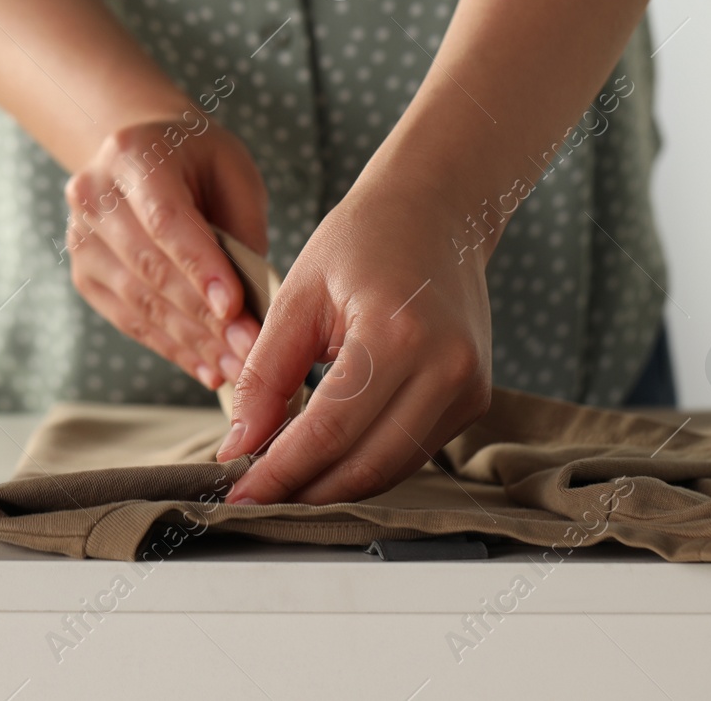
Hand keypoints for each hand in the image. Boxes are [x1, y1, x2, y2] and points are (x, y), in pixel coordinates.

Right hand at [65, 113, 267, 389]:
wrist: (142, 153)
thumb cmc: (198, 163)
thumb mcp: (232, 172)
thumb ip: (240, 229)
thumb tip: (250, 306)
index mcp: (133, 154)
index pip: (164, 220)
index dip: (199, 268)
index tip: (234, 308)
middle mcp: (94, 195)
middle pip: (149, 266)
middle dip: (203, 316)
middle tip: (248, 350)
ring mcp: (81, 239)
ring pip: (138, 301)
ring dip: (190, 341)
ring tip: (235, 367)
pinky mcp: (84, 275)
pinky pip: (129, 320)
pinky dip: (171, 347)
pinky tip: (206, 367)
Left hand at [216, 176, 491, 503]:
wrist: (438, 211)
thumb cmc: (364, 239)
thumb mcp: (298, 295)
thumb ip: (266, 375)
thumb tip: (238, 446)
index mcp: (397, 335)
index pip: (328, 432)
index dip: (278, 472)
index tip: (237, 494)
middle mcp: (446, 369)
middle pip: (364, 465)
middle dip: (302, 492)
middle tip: (252, 499)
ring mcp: (469, 389)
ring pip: (390, 470)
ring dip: (333, 487)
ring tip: (280, 485)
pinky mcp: (474, 400)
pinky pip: (410, 452)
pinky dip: (364, 464)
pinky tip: (323, 461)